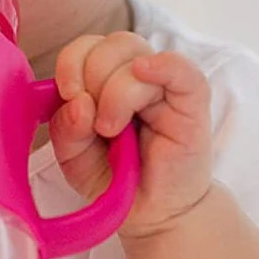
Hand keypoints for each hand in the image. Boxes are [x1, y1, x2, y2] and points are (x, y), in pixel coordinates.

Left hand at [48, 31, 213, 239]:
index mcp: (104, 80)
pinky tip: (144, 72)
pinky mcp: (192, 103)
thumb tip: (79, 102)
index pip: (86, 46)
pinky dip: (161, 65)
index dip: (71, 63)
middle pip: (111, 44)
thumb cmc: (116, 180)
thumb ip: (66, 129)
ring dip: (115, 91)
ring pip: (136, 53)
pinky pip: (181, 69)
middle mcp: (134, 76)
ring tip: (112, 129)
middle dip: (91, 77)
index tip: (68, 94)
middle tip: (95, 122)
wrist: (155, 214)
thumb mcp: (75, 158)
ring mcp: (164, 87)